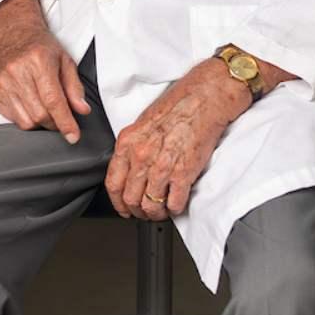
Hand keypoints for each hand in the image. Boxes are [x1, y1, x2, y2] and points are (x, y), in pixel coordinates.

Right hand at [0, 0, 90, 138]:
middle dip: (54, 123)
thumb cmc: (41, 47)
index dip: (65, 122)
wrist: (12, 33)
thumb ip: (75, 87)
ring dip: (39, 122)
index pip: (53, 100)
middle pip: (39, 114)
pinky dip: (24, 117)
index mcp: (38, 60)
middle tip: (60, 118)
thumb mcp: (65, 61)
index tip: (73, 136)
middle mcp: (16, 71)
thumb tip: (82, 110)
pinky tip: (29, 104)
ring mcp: (1, 81)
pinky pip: (11, 118)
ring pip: (25, 121)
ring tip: (44, 110)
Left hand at [104, 58, 250, 220]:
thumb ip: (133, 148)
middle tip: (144, 212)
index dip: (117, 202)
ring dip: (156, 213)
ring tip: (162, 210)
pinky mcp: (184, 173)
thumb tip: (129, 171)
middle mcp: (141, 155)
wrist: (201, 100)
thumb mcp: (142, 125)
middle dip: (137, 211)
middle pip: (130, 198)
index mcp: (127, 143)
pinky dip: (175, 208)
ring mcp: (162, 166)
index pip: (113, 183)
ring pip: (150, 205)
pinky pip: (174, 203)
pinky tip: (177, 203)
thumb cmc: (175, 109)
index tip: (123, 208)